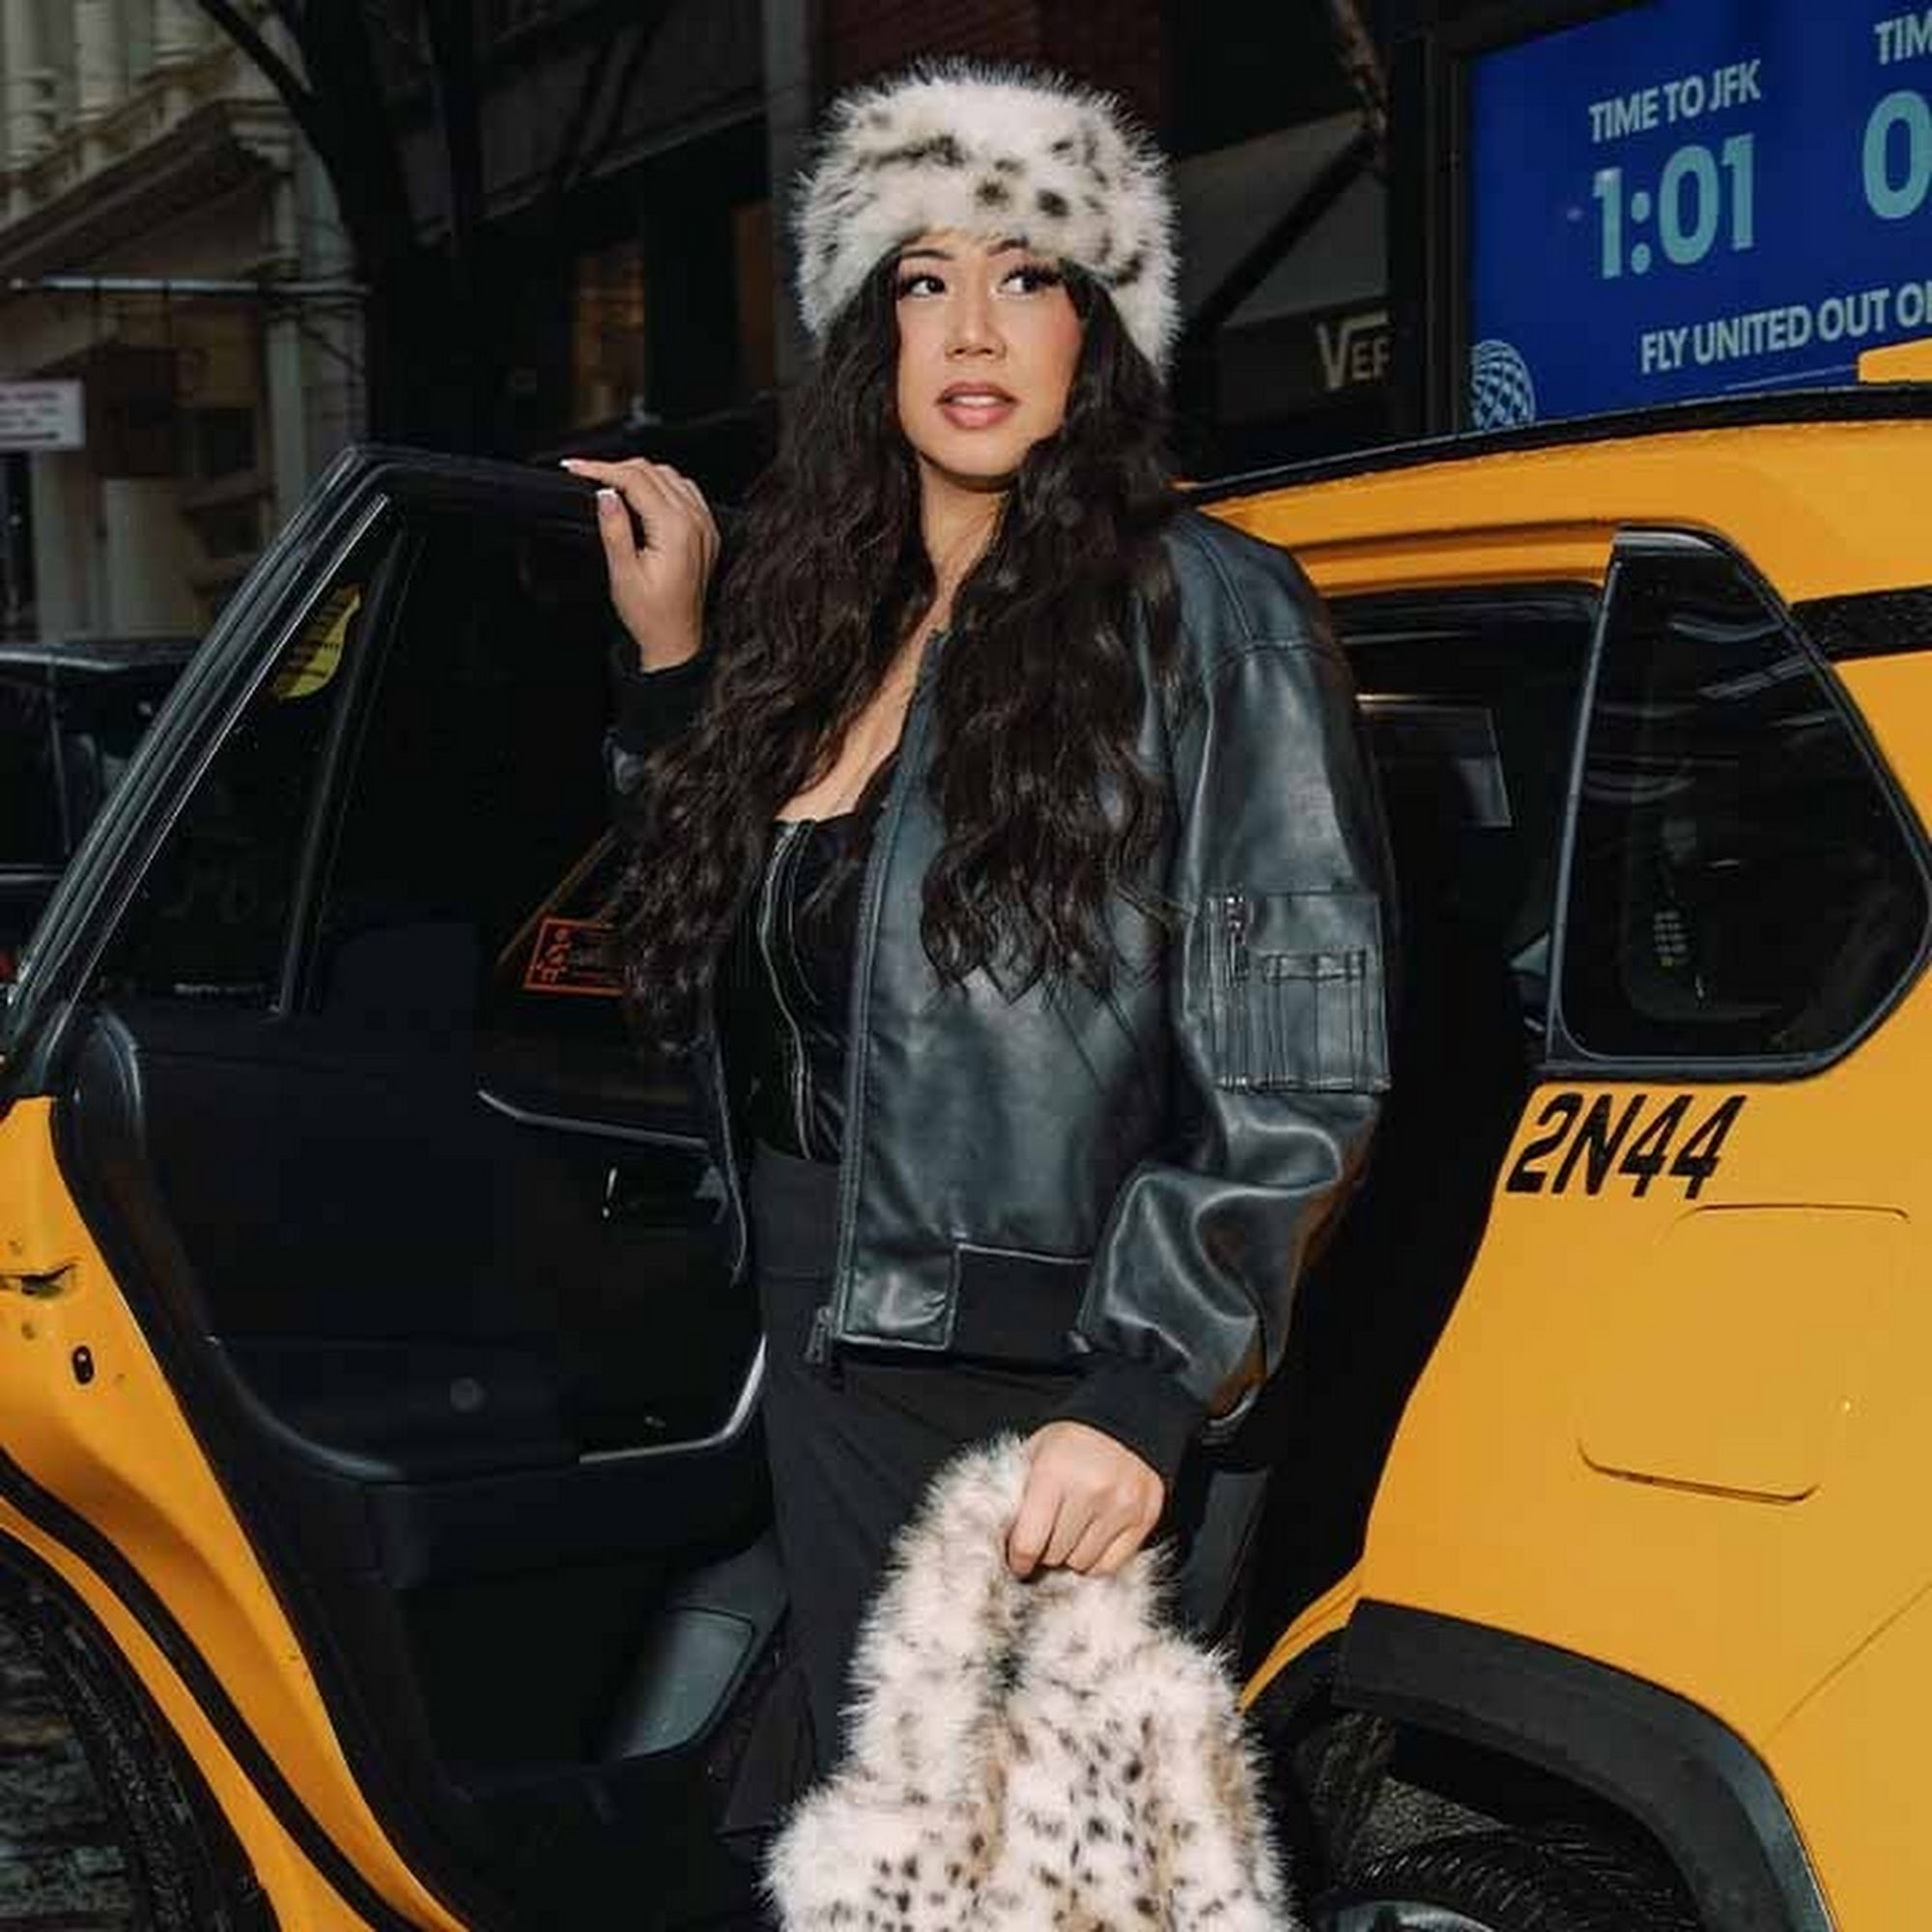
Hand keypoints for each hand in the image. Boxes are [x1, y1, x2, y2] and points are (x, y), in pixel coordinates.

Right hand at [559, 455, 718, 671]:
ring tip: (610, 481)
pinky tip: (644, 493)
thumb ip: (614, 529)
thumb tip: (604, 493)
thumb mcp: (623, 574)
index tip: (577, 467)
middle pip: (653, 472)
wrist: (676, 640)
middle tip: (588, 474)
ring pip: (670, 476)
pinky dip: (662, 484)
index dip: (601, 468)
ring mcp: (705, 526)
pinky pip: (686, 491)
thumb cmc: (652, 615)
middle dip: (616, 467)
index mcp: (675, 530)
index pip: (635, 480)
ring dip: (640, 473)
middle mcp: (695, 523)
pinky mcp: (706, 532)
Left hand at [1005, 1422, 1163, 1579]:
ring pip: (1083, 1563)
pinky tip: (1091, 1542)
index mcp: (1054, 1472)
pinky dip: (1097, 1561)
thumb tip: (1001, 1535)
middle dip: (1045, 1552)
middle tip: (1046, 1539)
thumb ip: (1017, 1490)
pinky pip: (1112, 1565)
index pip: (1028, 1542)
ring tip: (1070, 1536)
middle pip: (1055, 1555)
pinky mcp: (1144, 1517)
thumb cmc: (1073, 1439)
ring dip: (1071, 1556)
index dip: (1018, 1560)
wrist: (1128, 1417)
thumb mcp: (1036, 1450)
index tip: (1017, 1562)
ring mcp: (1121, 1506)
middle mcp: (1090, 1491)